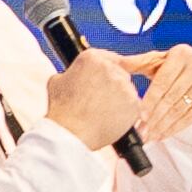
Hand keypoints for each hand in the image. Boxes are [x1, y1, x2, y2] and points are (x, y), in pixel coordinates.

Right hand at [43, 38, 151, 153]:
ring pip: (127, 91)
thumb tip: (74, 76)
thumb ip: (71, 73)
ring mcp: (124, 85)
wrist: (71, 133)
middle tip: (100, 101)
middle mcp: (110, 68)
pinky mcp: (134, 103)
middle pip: (120, 74)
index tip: (106, 78)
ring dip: (120, 100)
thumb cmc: (62, 111)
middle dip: (113, 86)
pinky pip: (134, 107)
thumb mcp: (57, 82)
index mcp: (92, 58)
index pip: (109, 58)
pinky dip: (126, 114)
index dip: (108, 70)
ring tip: (102, 113)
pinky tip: (111, 120)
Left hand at [120, 44, 191, 138]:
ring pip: (180, 110)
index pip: (162, 81)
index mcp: (182, 54)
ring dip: (162, 126)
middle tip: (141, 131)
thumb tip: (117, 64)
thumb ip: (140, 62)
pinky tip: (163, 134)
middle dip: (154, 117)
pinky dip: (175, 128)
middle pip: (171, 98)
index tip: (139, 115)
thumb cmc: (183, 65)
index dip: (150, 100)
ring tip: (149, 136)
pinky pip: (190, 118)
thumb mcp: (164, 59)